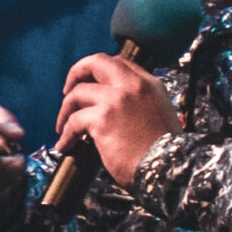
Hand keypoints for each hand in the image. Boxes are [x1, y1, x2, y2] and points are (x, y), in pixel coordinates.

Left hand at [56, 53, 180, 189]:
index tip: (90, 82)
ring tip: (62, 128)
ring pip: (78, 93)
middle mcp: (132, 86)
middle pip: (96, 63)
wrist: (168, 168)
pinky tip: (65, 146)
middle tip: (67, 90)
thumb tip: (115, 106)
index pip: (119, 63)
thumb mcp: (161, 112)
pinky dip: (65, 135)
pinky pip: (73, 122)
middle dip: (76, 73)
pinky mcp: (102, 119)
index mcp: (149, 84)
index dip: (99, 70)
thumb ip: (141, 101)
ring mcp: (116, 100)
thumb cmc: (165, 150)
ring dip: (65, 111)